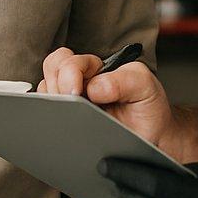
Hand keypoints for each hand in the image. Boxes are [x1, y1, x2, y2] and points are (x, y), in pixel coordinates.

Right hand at [41, 48, 171, 146]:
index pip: (69, 60)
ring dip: (53, 102)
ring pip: (45, 91)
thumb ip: (123, 81)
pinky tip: (63, 124)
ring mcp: (72, 101)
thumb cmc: (148, 107)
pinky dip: (48, 116)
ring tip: (72, 115)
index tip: (76, 92)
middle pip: (52, 68)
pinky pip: (46, 114)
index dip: (68, 73)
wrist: (152, 137)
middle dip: (56, 84)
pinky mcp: (66, 120)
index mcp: (97, 68)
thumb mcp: (145, 86)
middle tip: (71, 103)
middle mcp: (80, 81)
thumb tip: (94, 88)